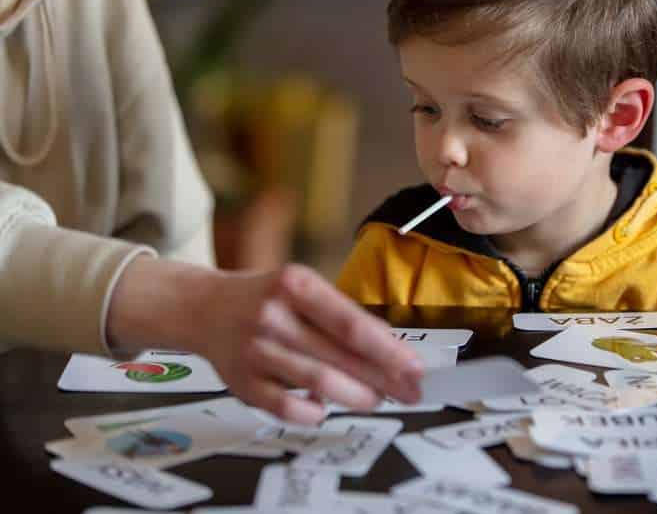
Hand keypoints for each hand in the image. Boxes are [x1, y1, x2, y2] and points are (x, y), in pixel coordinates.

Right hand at [107, 258, 424, 424]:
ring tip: (376, 400)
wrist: (202, 306)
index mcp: (296, 284)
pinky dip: (310, 412)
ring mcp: (255, 349)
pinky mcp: (241, 380)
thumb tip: (390, 350)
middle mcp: (274, 314)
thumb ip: (340, 315)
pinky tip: (325, 410)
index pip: (351, 323)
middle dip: (382, 378)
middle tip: (408, 391)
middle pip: (339, 355)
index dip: (388, 349)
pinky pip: (283, 406)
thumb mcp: (303, 288)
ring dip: (355, 396)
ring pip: (316, 382)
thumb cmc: (265, 298)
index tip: (414, 366)